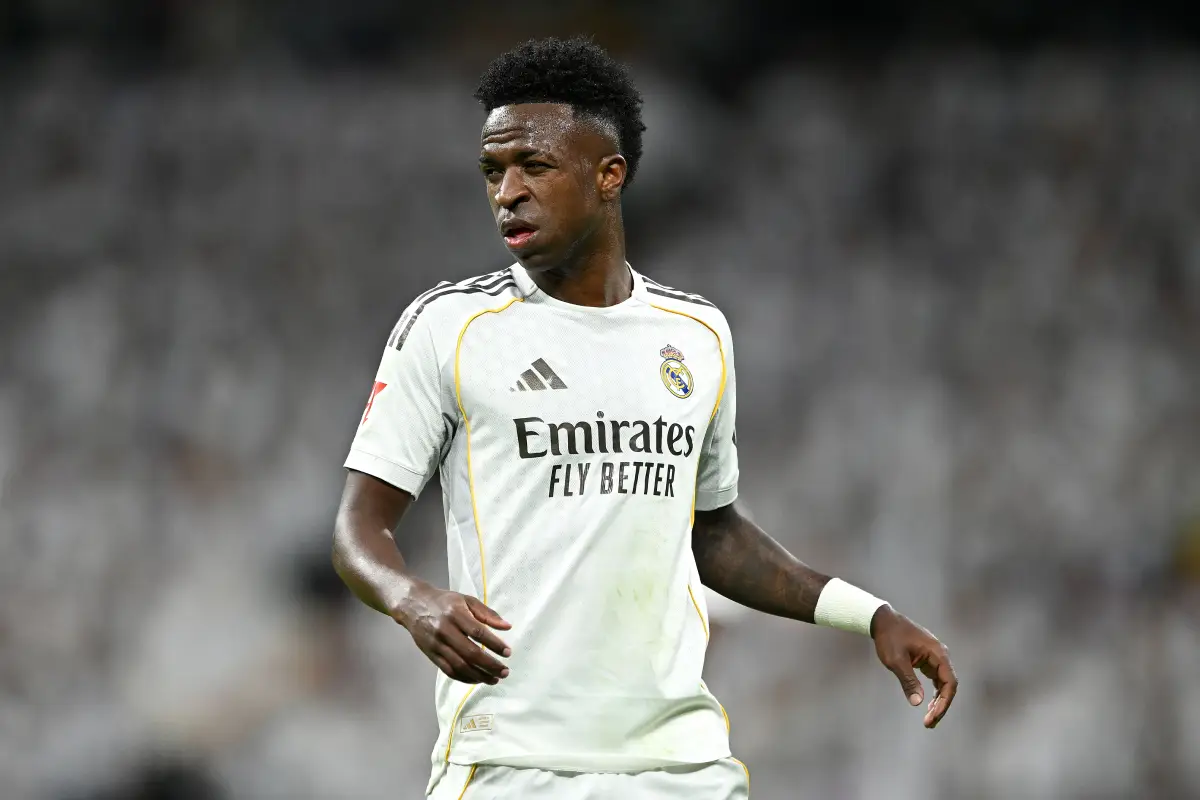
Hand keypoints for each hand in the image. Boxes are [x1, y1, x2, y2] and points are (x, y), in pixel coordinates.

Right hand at [394, 584, 512, 684]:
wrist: (413, 605)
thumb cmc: (444, 602)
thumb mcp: (467, 600)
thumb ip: (487, 613)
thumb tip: (508, 627)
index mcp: (455, 614)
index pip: (478, 632)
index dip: (494, 644)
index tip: (508, 653)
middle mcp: (445, 630)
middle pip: (470, 653)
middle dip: (490, 665)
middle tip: (505, 671)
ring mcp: (436, 645)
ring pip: (460, 666)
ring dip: (479, 675)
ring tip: (495, 679)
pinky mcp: (431, 655)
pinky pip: (449, 671)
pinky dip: (465, 678)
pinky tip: (478, 679)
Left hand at [871, 606, 957, 727]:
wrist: (882, 620)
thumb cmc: (889, 638)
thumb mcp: (896, 661)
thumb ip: (908, 681)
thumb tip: (917, 702)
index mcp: (938, 654)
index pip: (950, 683)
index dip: (944, 703)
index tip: (932, 716)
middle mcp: (941, 655)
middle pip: (949, 686)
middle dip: (941, 706)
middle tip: (929, 723)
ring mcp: (935, 657)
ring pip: (943, 684)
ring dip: (938, 701)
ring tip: (929, 719)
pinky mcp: (927, 659)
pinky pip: (936, 679)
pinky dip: (933, 693)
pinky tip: (928, 705)